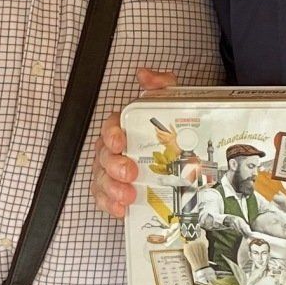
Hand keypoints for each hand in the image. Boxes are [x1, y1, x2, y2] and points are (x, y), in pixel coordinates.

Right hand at [91, 66, 174, 218]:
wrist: (184, 154)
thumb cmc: (170, 129)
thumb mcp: (171, 102)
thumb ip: (160, 85)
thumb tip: (145, 75)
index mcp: (123, 128)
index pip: (109, 127)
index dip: (111, 135)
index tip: (120, 142)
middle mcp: (114, 149)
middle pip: (104, 157)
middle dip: (114, 166)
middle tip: (130, 172)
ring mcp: (113, 171)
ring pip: (102, 179)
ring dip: (112, 188)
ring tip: (127, 195)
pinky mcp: (116, 191)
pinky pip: (105, 198)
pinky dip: (110, 204)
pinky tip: (121, 209)